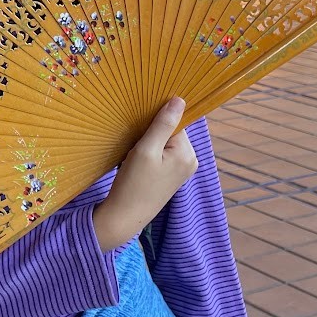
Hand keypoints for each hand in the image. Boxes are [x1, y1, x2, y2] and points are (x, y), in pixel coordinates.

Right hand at [92, 97, 197, 252]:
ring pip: (164, 144)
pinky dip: (149, 155)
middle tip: (136, 149)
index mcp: (188, 152)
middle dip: (151, 136)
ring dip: (148, 146)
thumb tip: (179, 100)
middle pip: (170, 133)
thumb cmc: (134, 183)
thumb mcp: (146, 150)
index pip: (174, 123)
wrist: (126, 216)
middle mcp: (191, 160)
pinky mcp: (172, 176)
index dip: (155, 124)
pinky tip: (138, 166)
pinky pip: (162, 155)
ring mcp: (182, 170)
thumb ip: (163, 124)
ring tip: (136, 159)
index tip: (141, 133)